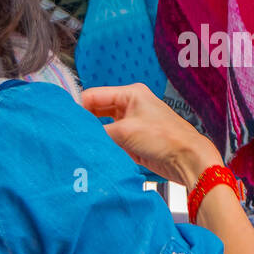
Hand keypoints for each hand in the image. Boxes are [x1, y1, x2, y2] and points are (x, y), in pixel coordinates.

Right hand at [80, 83, 221, 185]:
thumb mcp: (125, 132)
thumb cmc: (165, 139)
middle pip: (97, 111)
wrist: (188, 160)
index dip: (78, 108)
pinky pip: (112, 141)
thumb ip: (98, 132)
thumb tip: (78, 135)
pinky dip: (104, 146)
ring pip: (103, 128)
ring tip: (81, 145)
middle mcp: (130, 105)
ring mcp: (132, 124)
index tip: (65, 122)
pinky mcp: (134, 141)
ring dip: (95, 136)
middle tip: (71, 135)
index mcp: (130, 94)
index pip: (93, 95)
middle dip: (85, 123)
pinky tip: (95, 153)